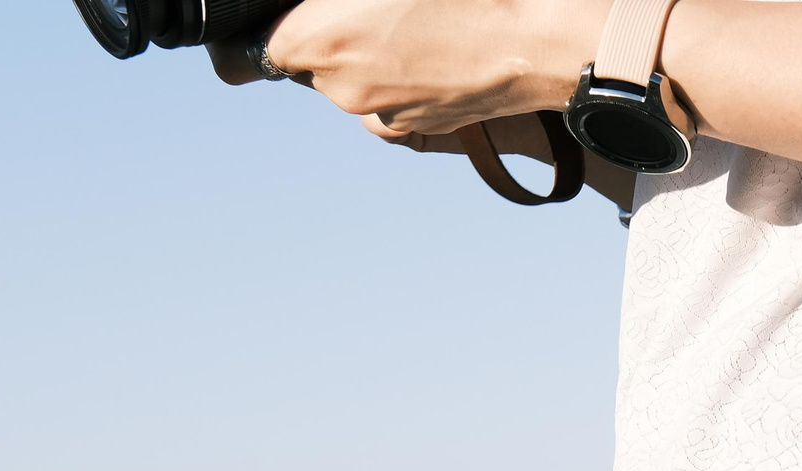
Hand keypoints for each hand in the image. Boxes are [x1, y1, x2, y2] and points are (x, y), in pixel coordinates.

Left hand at [260, 0, 610, 135]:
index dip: (286, 23)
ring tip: (414, 20)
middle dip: (331, 32)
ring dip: (368, 53)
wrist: (537, 41)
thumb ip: (332, 3)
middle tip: (379, 6)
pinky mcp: (418, 127)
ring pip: (351, 80)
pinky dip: (400, 76)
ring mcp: (383, 114)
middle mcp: (343, 87)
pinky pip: (388, 99)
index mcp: (322, 38)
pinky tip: (433, 48)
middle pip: (310, 61)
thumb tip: (322, 9)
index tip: (308, 14)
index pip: (264, 46)